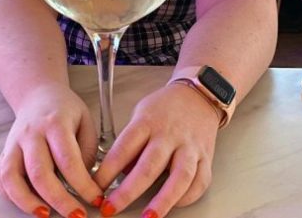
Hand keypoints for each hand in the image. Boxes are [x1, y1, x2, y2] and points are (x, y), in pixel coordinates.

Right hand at [0, 83, 102, 216]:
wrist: (38, 95)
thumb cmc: (65, 109)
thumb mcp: (86, 120)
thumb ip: (87, 150)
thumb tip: (85, 182)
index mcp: (55, 123)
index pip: (68, 159)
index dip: (83, 184)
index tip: (95, 198)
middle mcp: (30, 133)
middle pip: (39, 173)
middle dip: (59, 200)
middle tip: (76, 215)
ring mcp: (13, 144)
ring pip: (11, 178)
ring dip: (27, 202)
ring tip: (46, 214)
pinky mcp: (4, 153)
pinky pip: (1, 178)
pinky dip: (11, 196)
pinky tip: (28, 203)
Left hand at [94, 83, 219, 217]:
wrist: (197, 96)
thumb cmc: (164, 108)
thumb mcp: (139, 115)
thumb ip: (129, 143)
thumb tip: (117, 175)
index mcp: (148, 123)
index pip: (124, 148)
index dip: (107, 171)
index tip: (95, 188)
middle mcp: (169, 135)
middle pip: (148, 166)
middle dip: (128, 192)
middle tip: (111, 208)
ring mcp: (189, 147)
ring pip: (179, 177)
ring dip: (163, 200)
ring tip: (148, 217)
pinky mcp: (206, 157)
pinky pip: (199, 181)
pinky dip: (187, 197)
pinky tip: (174, 205)